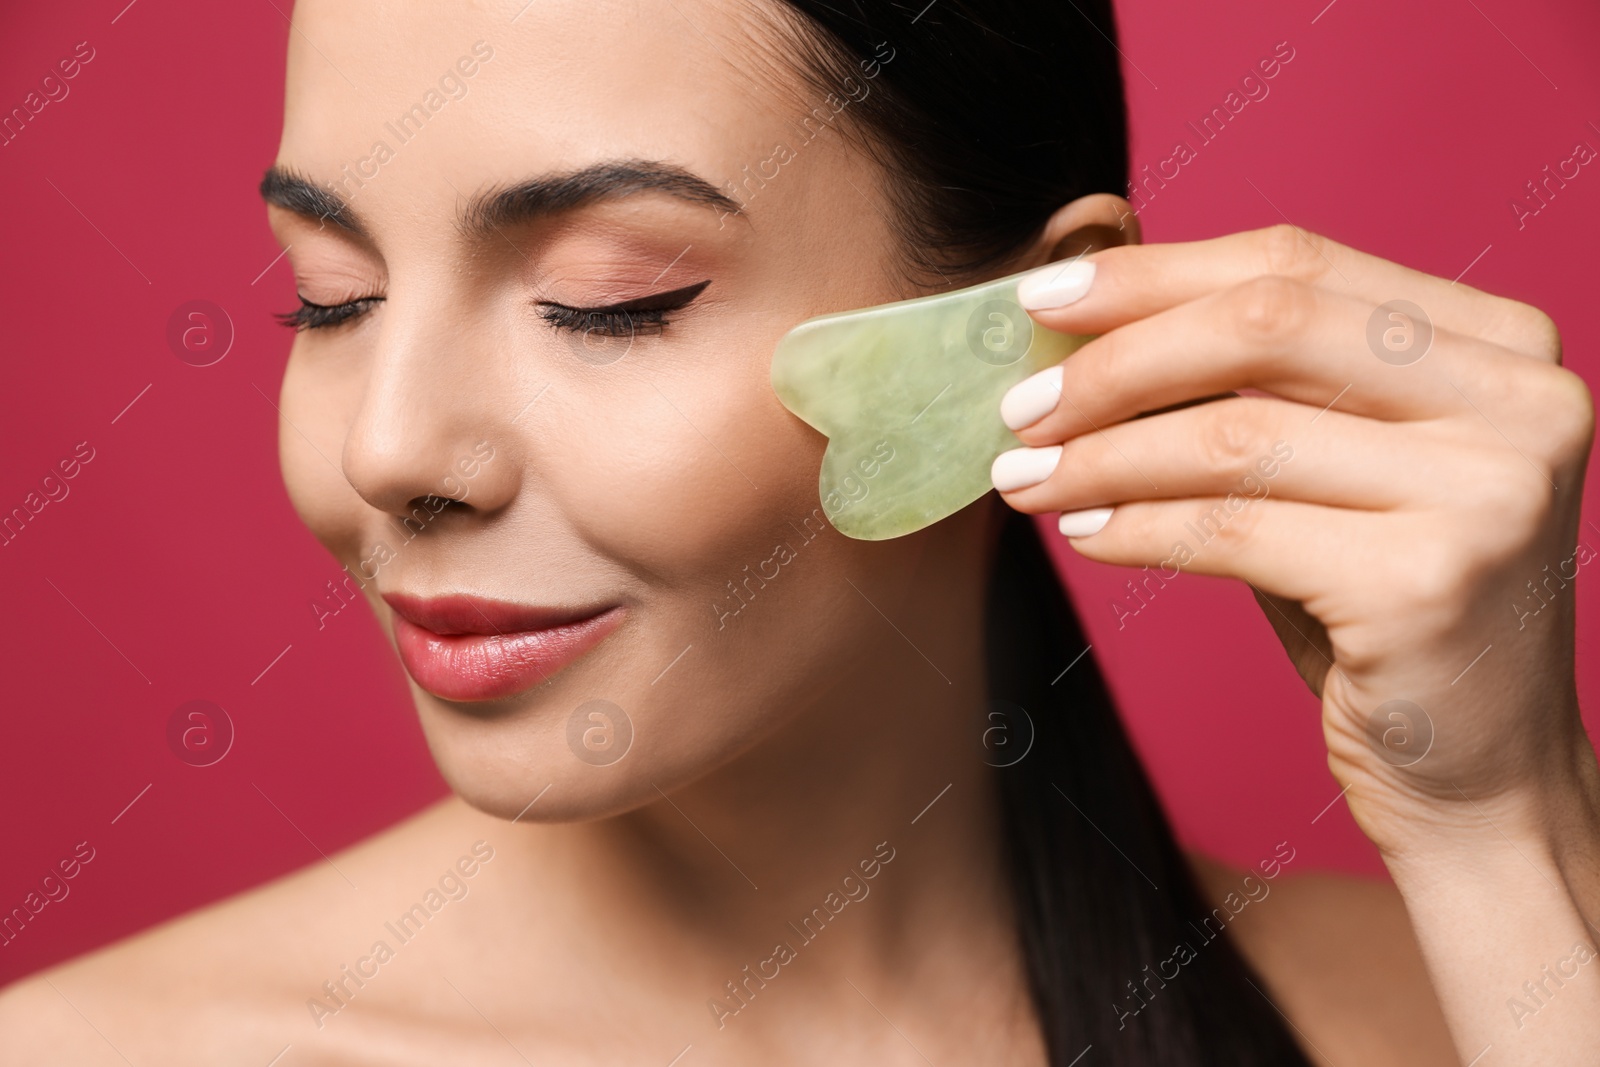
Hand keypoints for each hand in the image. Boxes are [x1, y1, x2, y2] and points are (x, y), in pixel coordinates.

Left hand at [990, 224, 1597, 854]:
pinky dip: (1135, 527)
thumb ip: (1253, 381)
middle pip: (1267, 323)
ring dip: (1102, 454)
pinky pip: (1230, 529)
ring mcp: (1489, 489)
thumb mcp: (1330, 469)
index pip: (1298, 262)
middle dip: (1116, 361)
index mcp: (1500, 344)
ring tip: (1022, 478)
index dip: (1154, 274)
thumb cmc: (1377, 606)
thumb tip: (1089, 308)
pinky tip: (1081, 534)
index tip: (1042, 299)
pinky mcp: (1430, 582)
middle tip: (1018, 405)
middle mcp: (1522, 399)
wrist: (1475, 774)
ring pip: (1235, 433)